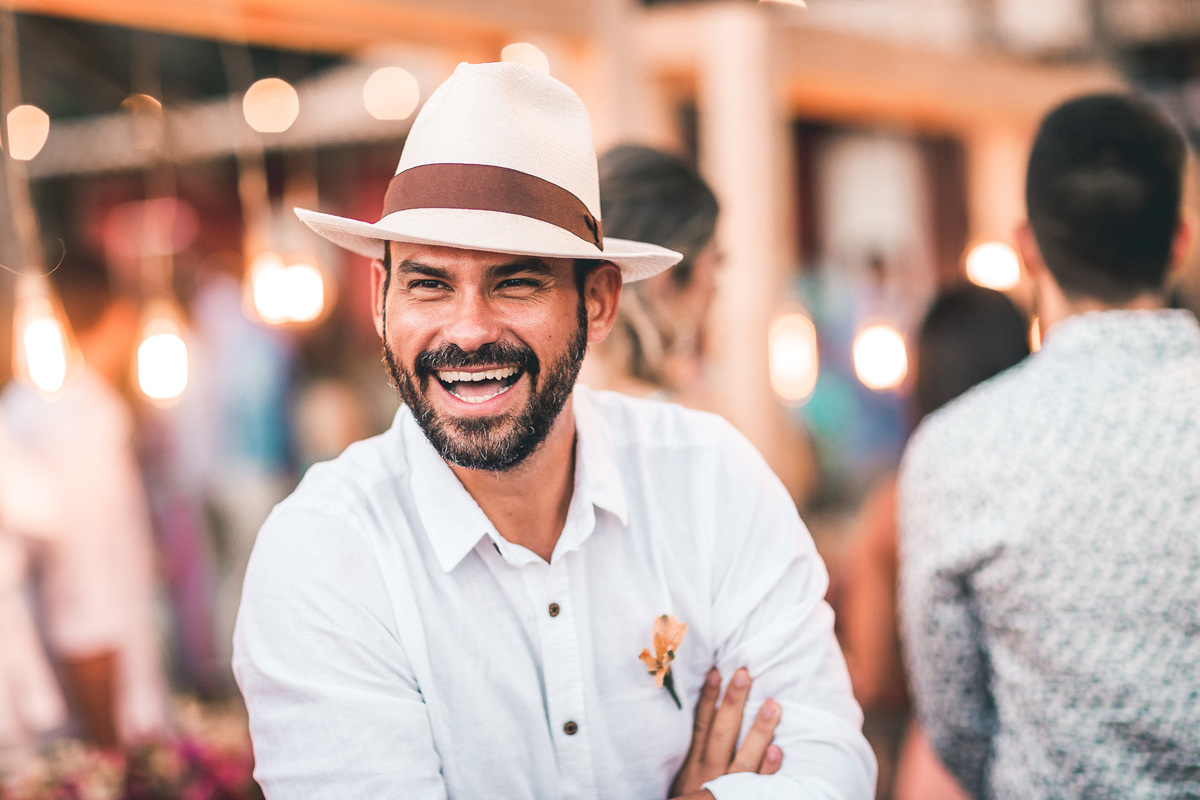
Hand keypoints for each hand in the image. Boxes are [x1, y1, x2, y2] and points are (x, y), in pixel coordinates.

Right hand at [669, 667, 782, 797]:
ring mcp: (726, 788)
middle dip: (732, 702)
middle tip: (744, 673)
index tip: (717, 671)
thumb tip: (709, 712)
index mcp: (692, 763)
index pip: (701, 725)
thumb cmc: (691, 798)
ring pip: (743, 756)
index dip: (708, 698)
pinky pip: (757, 786)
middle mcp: (709, 773)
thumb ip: (696, 747)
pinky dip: (767, 770)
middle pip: (722, 733)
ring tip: (773, 704)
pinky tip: (777, 751)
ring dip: (758, 730)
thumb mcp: (684, 774)